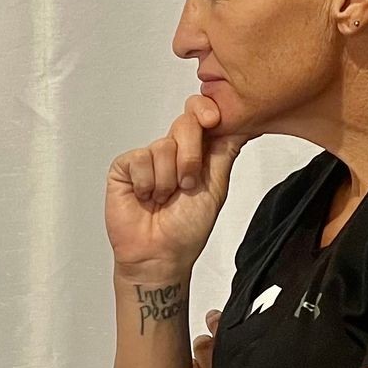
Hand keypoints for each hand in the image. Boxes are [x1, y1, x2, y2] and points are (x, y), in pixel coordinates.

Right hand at [106, 94, 245, 279]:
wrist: (159, 254)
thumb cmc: (187, 228)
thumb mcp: (216, 186)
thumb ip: (225, 151)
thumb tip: (242, 123)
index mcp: (196, 152)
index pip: (201, 115)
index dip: (207, 113)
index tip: (214, 119)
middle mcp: (172, 151)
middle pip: (184, 124)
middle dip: (190, 159)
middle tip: (186, 186)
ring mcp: (147, 157)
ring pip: (162, 147)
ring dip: (167, 181)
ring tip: (164, 198)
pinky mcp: (124, 166)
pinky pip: (139, 160)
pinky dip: (147, 185)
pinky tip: (145, 197)